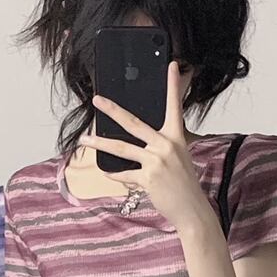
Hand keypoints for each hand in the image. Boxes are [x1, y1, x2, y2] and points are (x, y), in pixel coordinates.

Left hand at [79, 60, 210, 231]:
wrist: (191, 210)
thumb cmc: (184, 185)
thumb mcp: (180, 157)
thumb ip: (164, 144)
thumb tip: (142, 140)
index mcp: (176, 137)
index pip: (174, 106)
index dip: (173, 85)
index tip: (172, 66)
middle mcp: (166, 145)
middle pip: (134, 123)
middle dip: (112, 110)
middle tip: (97, 101)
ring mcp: (156, 161)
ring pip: (122, 148)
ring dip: (100, 144)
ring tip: (85, 140)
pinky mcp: (148, 178)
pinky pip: (124, 173)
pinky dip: (114, 173)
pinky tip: (105, 171)